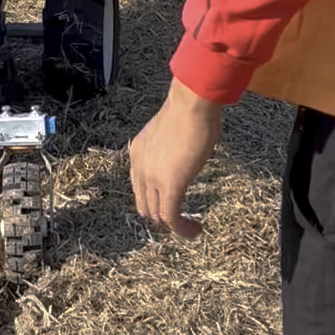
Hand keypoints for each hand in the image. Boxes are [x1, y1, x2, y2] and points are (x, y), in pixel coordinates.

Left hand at [128, 78, 222, 239]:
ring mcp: (153, 178)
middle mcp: (140, 168)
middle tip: (184, 220)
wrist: (191, 104)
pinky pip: (171, 217)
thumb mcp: (172, 132)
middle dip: (163, 216)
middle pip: (145, 206)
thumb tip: (184, 153)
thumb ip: (171, 148)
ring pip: (158, 216)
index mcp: (138, 154)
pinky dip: (182, 229)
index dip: (156, 200)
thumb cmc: (189, 110)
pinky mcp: (171, 185)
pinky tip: (195, 230)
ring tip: (193, 228)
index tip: (175, 202)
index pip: (140, 188)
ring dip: (174, 226)